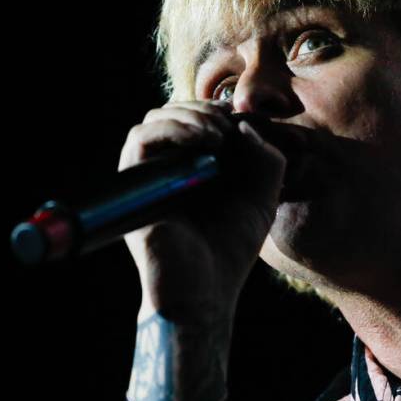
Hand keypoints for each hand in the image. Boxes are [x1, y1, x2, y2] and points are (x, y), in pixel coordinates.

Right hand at [118, 99, 285, 329]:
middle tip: (229, 126)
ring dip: (190, 115)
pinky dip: (171, 129)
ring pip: (154, 119)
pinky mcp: (135, 185)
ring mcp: (149, 175)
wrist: (206, 291)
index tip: (241, 120)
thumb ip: (266, 158)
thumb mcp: (263, 197)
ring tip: (217, 133)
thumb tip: (244, 124)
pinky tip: (203, 141)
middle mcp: (167, 168)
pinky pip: (140, 139)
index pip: (195, 119)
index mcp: (194, 166)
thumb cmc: (230, 250)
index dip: (218, 110)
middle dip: (205, 109)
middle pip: (173, 112)